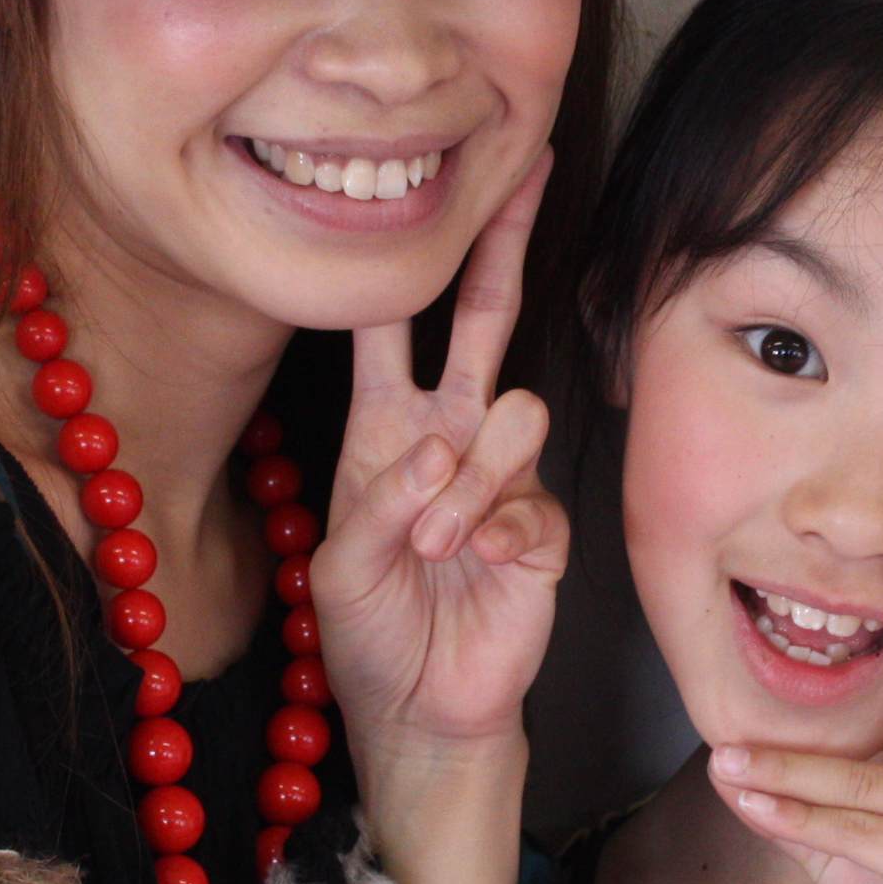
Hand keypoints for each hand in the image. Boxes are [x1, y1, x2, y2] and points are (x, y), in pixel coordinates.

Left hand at [310, 150, 568, 767]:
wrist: (418, 711)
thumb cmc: (369, 633)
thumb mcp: (339, 563)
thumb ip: (380, 499)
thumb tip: (440, 450)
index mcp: (387, 428)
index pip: (395, 324)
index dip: (410, 258)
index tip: (432, 182)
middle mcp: (450, 436)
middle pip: (485, 317)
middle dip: (504, 244)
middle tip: (532, 171)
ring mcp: (502, 478)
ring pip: (514, 412)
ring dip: (466, 478)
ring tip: (432, 541)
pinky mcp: (543, 527)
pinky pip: (530, 499)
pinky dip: (492, 532)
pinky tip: (473, 564)